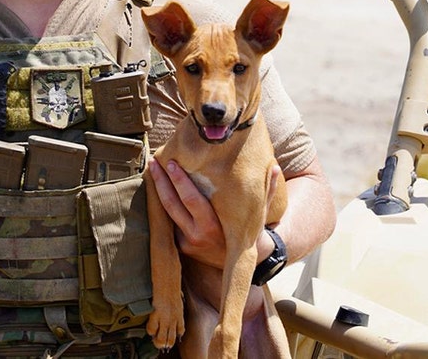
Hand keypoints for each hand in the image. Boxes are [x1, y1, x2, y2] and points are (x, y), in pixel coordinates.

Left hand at [149, 160, 285, 267]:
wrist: (243, 265)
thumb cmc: (251, 232)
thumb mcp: (260, 215)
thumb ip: (267, 192)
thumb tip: (276, 167)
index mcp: (215, 228)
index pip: (192, 200)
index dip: (179, 181)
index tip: (171, 163)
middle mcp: (198, 236)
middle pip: (173, 205)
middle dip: (162, 182)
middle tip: (155, 161)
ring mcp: (187, 243)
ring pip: (167, 213)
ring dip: (157, 190)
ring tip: (152, 169)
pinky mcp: (181, 247)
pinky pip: (170, 222)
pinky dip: (162, 204)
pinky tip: (157, 185)